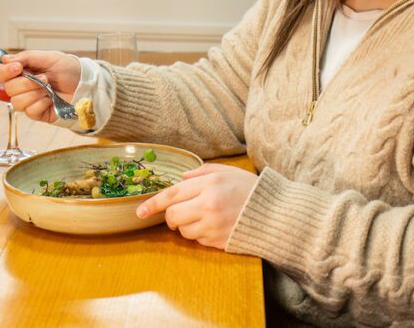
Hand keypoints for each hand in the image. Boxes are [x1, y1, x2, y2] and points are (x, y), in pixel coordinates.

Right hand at [0, 50, 80, 123]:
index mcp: (23, 71)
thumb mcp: (49, 57)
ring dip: (35, 93)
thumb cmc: (69, 70)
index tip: (18, 68)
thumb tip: (5, 59)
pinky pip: (30, 111)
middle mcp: (23, 86)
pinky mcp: (37, 113)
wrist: (84, 84)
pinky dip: (41, 103)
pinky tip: (50, 99)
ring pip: (17, 102)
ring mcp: (29, 100)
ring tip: (49, 88)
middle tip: (44, 78)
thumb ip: (27, 57)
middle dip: (27, 82)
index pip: (2, 74)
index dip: (6, 72)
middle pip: (8, 89)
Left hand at [137, 163, 258, 249]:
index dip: (152, 204)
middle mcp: (208, 205)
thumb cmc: (250, 189)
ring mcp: (213, 225)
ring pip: (183, 231)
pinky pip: (198, 240)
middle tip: (179, 213)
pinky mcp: (218, 241)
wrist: (274, 213)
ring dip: (186, 226)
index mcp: (209, 185)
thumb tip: (181, 179)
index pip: (172, 195)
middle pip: (173, 216)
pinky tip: (214, 226)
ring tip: (203, 217)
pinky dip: (200, 234)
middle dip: (171, 217)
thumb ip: (202, 172)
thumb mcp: (227, 172)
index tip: (139, 211)